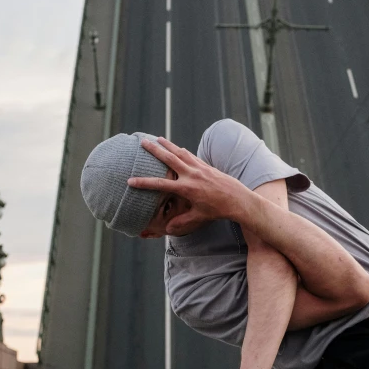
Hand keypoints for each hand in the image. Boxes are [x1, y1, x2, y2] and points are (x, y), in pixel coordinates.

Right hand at [128, 137, 245, 232]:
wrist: (238, 200)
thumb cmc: (218, 210)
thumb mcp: (199, 218)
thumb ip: (182, 222)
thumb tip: (167, 229)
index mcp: (187, 188)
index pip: (160, 184)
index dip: (144, 183)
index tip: (130, 181)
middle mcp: (192, 175)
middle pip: (169, 159)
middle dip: (154, 150)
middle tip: (142, 142)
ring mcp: (200, 168)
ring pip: (180, 152)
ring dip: (168, 145)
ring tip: (157, 138)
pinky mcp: (206, 166)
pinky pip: (191, 155)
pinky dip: (181, 150)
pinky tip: (176, 147)